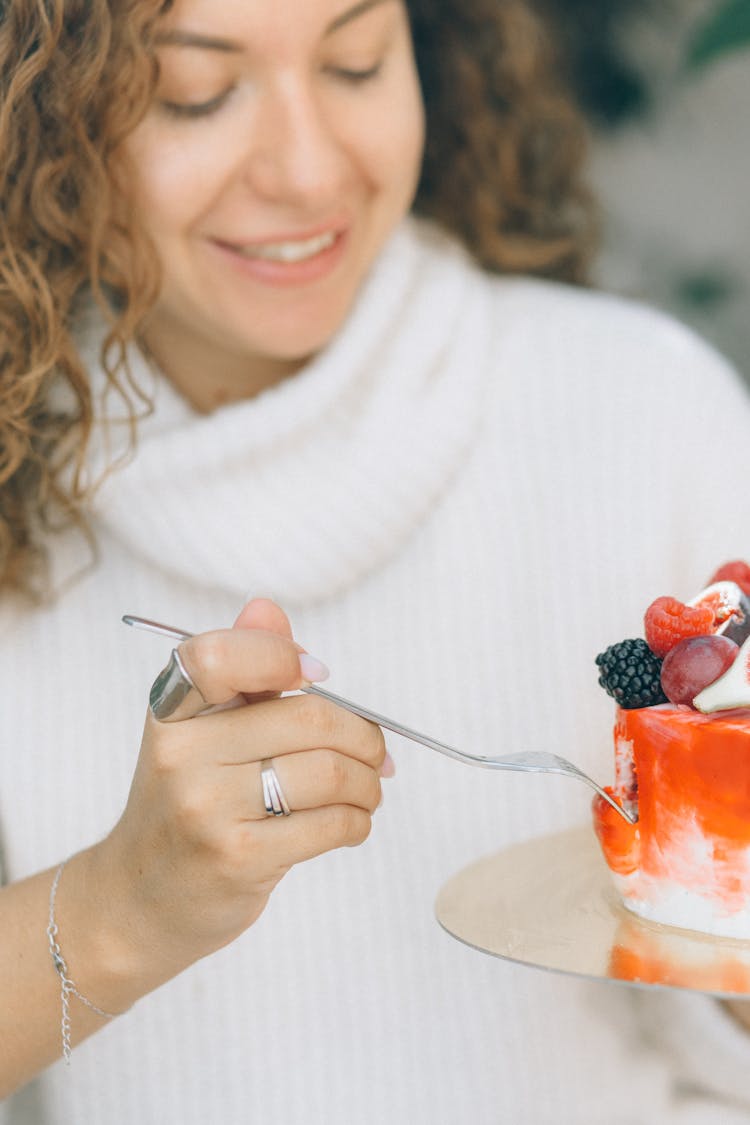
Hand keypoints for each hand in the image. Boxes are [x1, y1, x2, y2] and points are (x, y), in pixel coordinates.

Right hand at [89, 599, 387, 999]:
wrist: (139, 900)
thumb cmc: (186, 804)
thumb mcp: (199, 730)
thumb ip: (240, 666)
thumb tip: (268, 608)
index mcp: (170, 710)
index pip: (220, 655)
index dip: (281, 656)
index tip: (315, 676)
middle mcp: (181, 754)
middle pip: (307, 719)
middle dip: (362, 735)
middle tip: (375, 752)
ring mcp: (206, 808)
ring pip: (329, 773)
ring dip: (368, 782)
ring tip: (367, 789)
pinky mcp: (238, 857)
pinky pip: (330, 824)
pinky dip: (358, 820)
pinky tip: (351, 821)